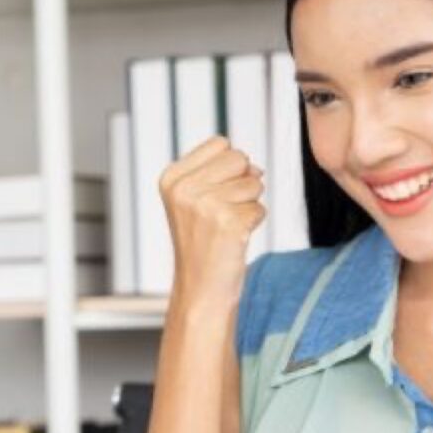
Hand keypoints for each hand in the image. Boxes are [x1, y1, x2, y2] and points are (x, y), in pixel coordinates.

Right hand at [158, 135, 266, 308]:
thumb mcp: (196, 200)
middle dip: (242, 183)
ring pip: (254, 183)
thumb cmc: (203, 243)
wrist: (201, 289)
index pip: (221, 143)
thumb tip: (255, 167)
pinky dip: (254, 223)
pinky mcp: (228, 223)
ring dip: (249, 204)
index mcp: (171, 178)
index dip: (228, 167)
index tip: (213, 195)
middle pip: (240, 158)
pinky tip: (234, 239)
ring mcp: (205, 206)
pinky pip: (261, 208)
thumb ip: (221, 171)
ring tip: (226, 226)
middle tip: (222, 212)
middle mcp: (184, 189)